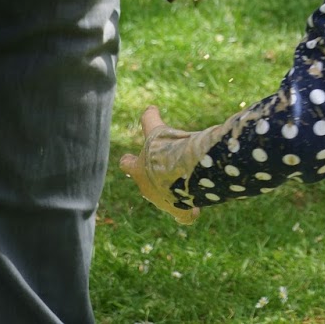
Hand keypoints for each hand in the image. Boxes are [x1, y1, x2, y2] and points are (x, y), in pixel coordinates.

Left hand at [118, 105, 202, 225]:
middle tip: (162, 173)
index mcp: (138, 170)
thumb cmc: (164, 151)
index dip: (130, 161)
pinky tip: (196, 210)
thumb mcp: (156, 132)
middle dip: (153, 180)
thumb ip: (150, 119)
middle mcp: (148, 189)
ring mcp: (163, 202)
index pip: (128, 164)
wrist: (178, 173)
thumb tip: (149, 108)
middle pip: (147, 187)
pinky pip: (184, 216)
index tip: (129, 159)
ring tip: (185, 188)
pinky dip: (190, 213)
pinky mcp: (180, 211)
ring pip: (166, 200)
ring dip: (173, 194)